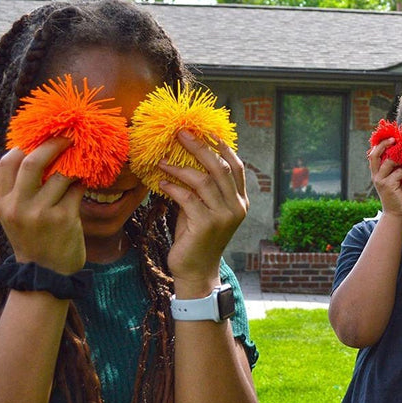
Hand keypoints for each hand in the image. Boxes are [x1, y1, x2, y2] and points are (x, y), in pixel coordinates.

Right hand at [0, 138, 86, 273]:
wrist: (45, 275)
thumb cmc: (32, 240)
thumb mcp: (13, 216)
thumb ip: (18, 190)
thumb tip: (36, 153)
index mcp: (3, 203)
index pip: (7, 162)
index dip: (23, 146)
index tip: (38, 141)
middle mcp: (19, 206)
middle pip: (33, 161)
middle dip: (53, 145)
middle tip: (67, 138)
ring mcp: (42, 212)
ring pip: (61, 174)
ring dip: (74, 165)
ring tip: (80, 162)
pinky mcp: (64, 218)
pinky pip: (77, 189)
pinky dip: (82, 181)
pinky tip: (84, 181)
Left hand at [159, 131, 248, 294]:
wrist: (196, 271)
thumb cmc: (196, 237)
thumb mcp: (203, 209)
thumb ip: (202, 188)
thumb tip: (185, 158)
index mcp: (240, 201)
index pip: (236, 166)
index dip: (221, 146)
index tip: (203, 131)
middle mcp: (236, 207)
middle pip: (220, 167)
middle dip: (200, 146)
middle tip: (181, 133)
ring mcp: (223, 216)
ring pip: (203, 180)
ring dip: (180, 167)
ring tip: (162, 161)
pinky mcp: (206, 224)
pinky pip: (187, 197)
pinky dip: (173, 187)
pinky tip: (161, 183)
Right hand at [368, 138, 401, 216]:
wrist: (397, 212)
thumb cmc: (400, 194)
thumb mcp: (399, 177)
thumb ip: (399, 166)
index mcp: (377, 172)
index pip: (373, 154)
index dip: (380, 144)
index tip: (390, 136)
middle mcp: (376, 175)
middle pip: (375, 154)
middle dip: (384, 144)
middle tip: (395, 139)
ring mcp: (380, 180)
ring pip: (389, 161)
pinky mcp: (388, 186)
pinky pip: (399, 172)